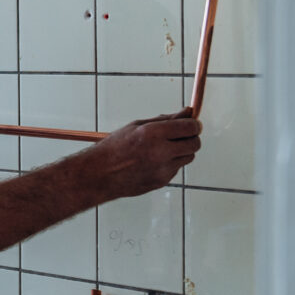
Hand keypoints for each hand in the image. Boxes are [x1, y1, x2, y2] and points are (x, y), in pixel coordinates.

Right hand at [84, 111, 200, 198]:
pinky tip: (153, 161)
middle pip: (194, 144)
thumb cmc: (115, 147)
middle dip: (192, 137)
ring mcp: (162, 169)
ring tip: (164, 148)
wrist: (100, 175)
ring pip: (188, 157)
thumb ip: (165, 120)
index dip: (194, 124)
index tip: (192, 123)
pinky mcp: (162, 181)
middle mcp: (160, 152)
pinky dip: (171, 163)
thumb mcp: (138, 126)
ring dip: (182, 151)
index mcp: (152, 134)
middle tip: (183, 134)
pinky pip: (176, 168)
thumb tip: (187, 113)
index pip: (189, 127)